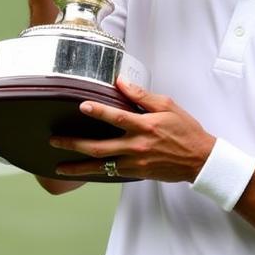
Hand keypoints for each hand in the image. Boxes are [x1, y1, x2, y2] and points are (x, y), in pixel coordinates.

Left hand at [49, 79, 215, 182]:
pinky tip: (82, 172)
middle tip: (54, 141)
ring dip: (78, 166)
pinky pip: (110, 173)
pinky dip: (95, 173)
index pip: (117, 117)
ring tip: (59, 166)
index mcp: (144, 126)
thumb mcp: (167, 106)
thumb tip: (121, 82)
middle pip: (99, 147)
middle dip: (74, 144)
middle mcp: (136, 146)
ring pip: (100, 166)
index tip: (81, 106)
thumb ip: (142, 95)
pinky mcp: (136, 173)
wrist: (200, 160)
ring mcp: (134, 162)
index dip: (98, 111)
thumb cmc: (185, 130)